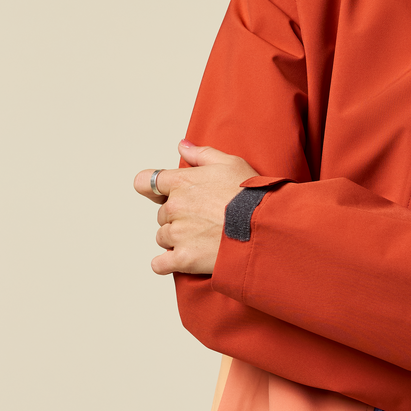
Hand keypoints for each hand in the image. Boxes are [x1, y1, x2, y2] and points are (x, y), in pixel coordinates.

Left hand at [134, 141, 257, 274]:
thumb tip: (182, 146)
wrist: (265, 226)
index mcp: (181, 182)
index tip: (163, 195)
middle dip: (177, 217)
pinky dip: (167, 264)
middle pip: (161, 214)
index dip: (153, 189)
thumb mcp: (230, 163)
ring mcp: (177, 234)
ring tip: (204, 238)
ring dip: (176, 239)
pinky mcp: (183, 259)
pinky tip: (183, 259)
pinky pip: (160, 264)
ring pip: (163, 238)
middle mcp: (174, 207)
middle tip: (203, 219)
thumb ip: (201, 154)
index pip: (145, 182)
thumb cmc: (251, 195)